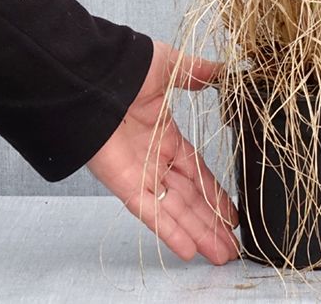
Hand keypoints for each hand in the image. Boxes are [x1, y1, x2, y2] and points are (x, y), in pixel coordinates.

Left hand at [87, 40, 239, 263]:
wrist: (89, 73)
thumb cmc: (126, 66)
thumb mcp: (169, 65)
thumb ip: (197, 72)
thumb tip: (223, 70)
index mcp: (165, 133)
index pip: (195, 171)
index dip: (214, 192)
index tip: (230, 211)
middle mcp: (153, 157)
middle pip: (189, 197)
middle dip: (210, 222)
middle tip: (231, 246)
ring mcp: (138, 172)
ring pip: (174, 209)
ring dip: (197, 232)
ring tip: (221, 255)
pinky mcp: (122, 181)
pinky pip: (149, 210)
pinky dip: (167, 229)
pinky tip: (186, 248)